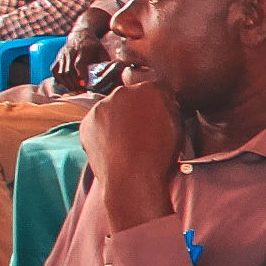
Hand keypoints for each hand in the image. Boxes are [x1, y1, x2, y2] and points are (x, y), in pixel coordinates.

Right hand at [52, 19, 111, 94]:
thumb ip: (105, 62)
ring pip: (60, 72)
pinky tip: (66, 84)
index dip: (81, 76)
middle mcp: (71, 52)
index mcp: (84, 50)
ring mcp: (62, 55)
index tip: (85, 86)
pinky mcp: (57, 57)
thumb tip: (111, 74)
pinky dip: (59, 79)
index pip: (79, 65)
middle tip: (81, 92)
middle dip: (74, 84)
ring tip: (74, 90)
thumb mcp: (102, 51)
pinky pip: (54, 70)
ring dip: (67, 83)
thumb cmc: (94, 45)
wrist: (81, 34)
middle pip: (69, 71)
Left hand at [89, 67, 184, 191]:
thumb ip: (169, 108)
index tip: (158, 117)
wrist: (133, 176)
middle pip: (130, 96)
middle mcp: (123, 92)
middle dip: (135, 109)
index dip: (158, 105)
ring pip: (111, 108)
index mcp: (150, 89)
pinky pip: (96, 123)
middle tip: (142, 130)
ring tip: (127, 141)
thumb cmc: (160, 155)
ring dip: (117, 119)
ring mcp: (102, 106)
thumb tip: (164, 105)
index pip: (155, 89)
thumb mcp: (178, 126)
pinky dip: (103, 132)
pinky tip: (114, 146)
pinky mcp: (87, 122)